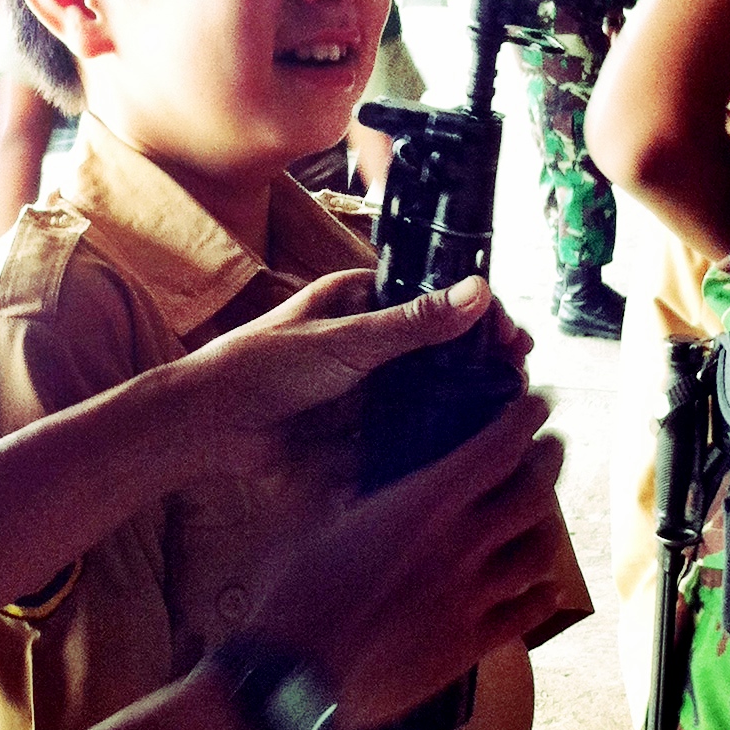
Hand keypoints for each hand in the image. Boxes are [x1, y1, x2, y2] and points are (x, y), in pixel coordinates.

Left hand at [192, 271, 532, 476]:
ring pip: (427, 383)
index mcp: (359, 298)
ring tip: (509, 404)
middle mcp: (366, 337)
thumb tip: (478, 293)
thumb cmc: (264, 366)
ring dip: (465, 391)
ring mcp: (363, 382)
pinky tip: (470, 436)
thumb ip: (414, 323)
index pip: (434, 297)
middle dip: (481, 354)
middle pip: (438, 342)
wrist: (210, 426)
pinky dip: (438, 425)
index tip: (512, 335)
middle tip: (519, 373)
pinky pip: (407, 421)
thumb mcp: (347, 340)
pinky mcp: (356, 423)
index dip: (478, 313)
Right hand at [252, 392, 565, 729]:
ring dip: (549, 525)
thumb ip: (331, 485)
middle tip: (551, 447)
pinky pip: (526, 614)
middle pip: (533, 494)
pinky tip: (546, 587)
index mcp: (423, 507)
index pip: (496, 449)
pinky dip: (543, 594)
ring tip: (545, 513)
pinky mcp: (469, 647)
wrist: (296, 682)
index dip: (525, 420)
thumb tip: (341, 464)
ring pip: (540, 552)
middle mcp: (460, 547)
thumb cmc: (291, 598)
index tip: (538, 404)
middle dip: (549, 462)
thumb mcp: (305, 522)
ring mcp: (471, 600)